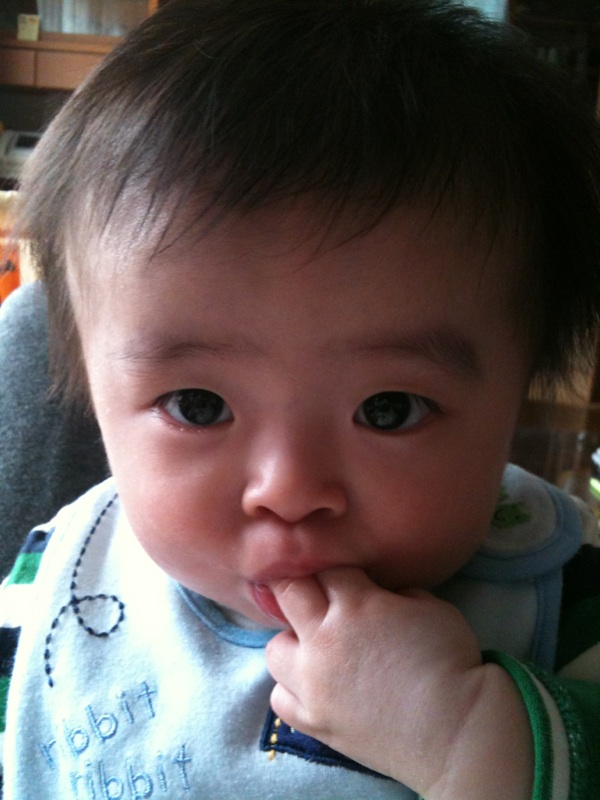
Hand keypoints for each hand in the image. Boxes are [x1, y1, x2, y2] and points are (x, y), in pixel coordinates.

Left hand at [265, 567, 532, 798]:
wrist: (456, 732)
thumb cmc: (451, 662)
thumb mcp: (431, 605)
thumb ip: (394, 593)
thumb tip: (378, 596)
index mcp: (356, 604)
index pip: (326, 569)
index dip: (339, 572)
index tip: (351, 580)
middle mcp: (323, 639)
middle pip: (288, 594)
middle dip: (304, 590)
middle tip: (325, 603)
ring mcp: (312, 684)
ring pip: (275, 647)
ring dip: (293, 641)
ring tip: (317, 648)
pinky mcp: (312, 721)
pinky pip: (279, 697)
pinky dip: (291, 688)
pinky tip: (315, 686)